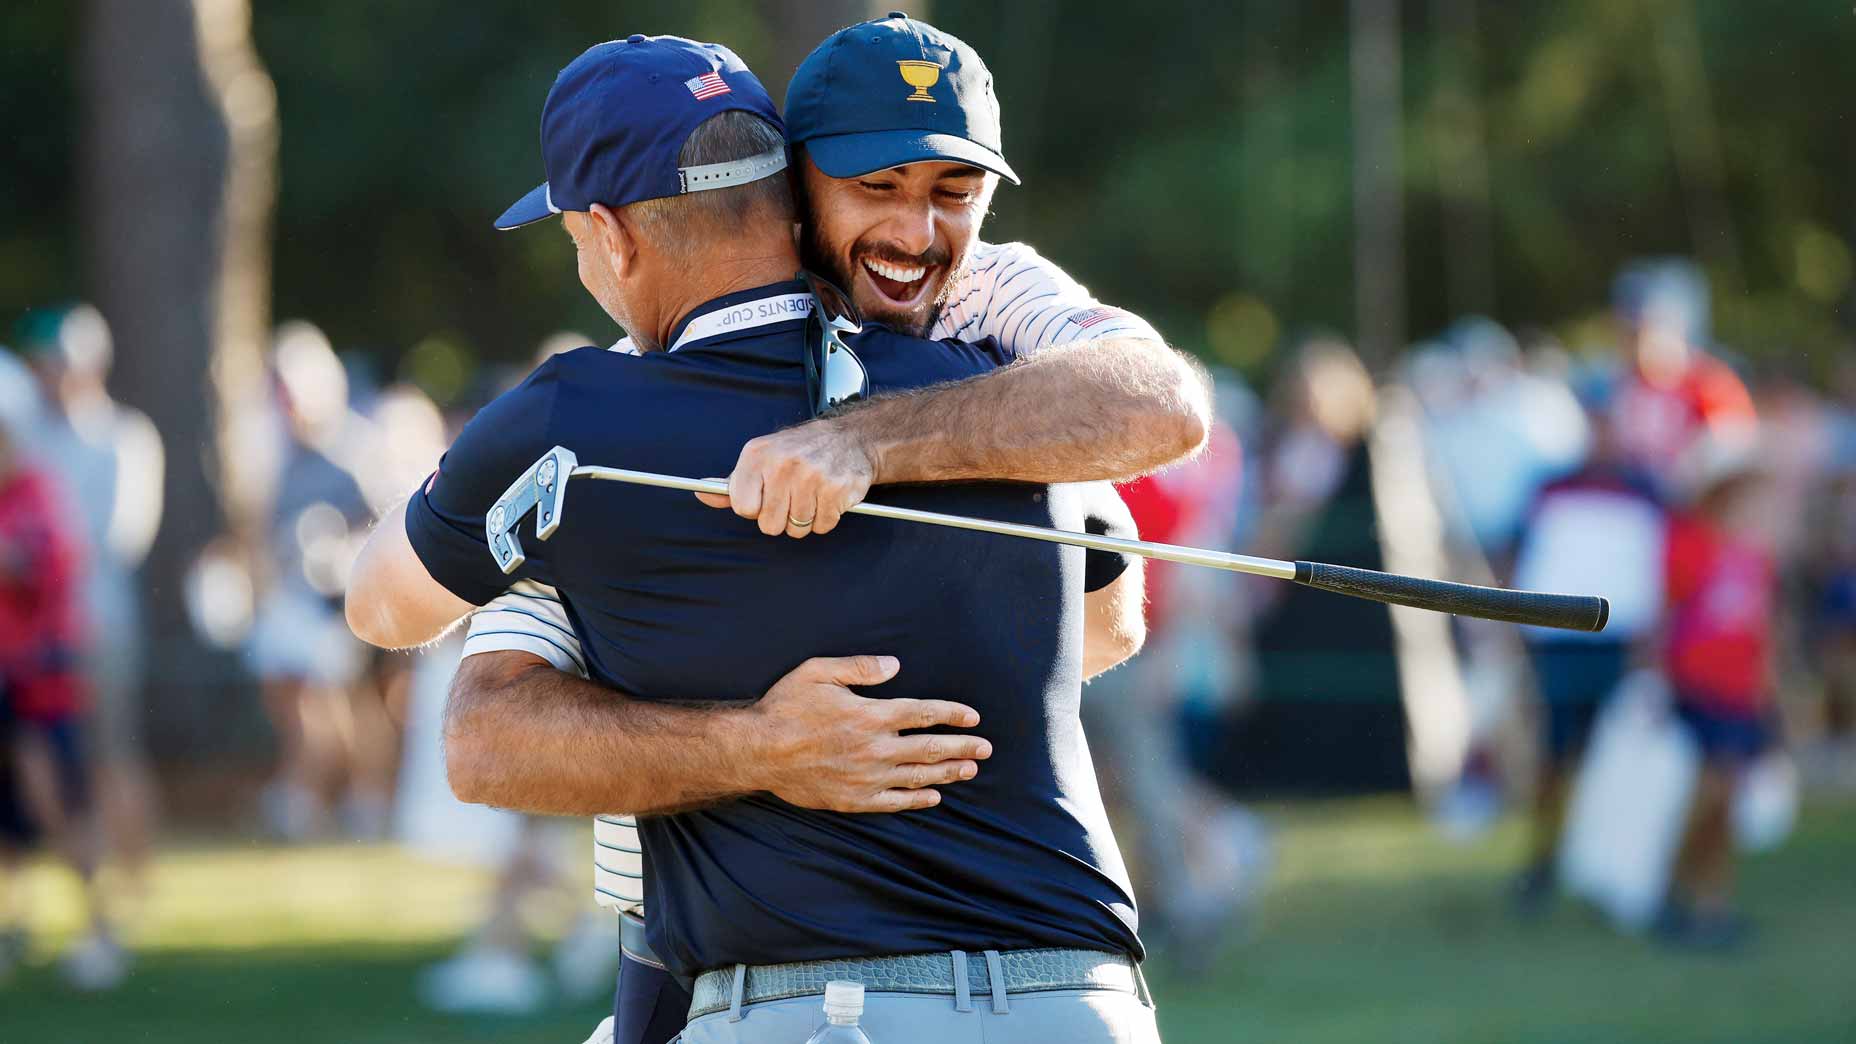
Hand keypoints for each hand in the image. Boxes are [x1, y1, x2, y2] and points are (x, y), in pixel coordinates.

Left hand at [694, 418, 875, 537]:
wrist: (850, 438)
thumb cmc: (798, 452)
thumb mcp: (761, 458)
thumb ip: (731, 484)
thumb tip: (700, 494)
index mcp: (757, 455)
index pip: (742, 507)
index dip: (755, 508)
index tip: (766, 496)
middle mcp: (782, 464)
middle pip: (769, 524)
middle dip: (781, 517)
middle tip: (793, 496)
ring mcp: (811, 477)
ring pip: (797, 529)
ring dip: (805, 519)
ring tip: (811, 494)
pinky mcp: (836, 490)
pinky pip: (822, 526)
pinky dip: (825, 518)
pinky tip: (827, 497)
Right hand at [746, 655, 991, 812]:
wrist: (757, 751)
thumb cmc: (785, 707)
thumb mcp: (818, 672)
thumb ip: (859, 667)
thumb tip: (894, 664)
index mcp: (870, 715)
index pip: (924, 713)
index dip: (952, 714)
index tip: (972, 716)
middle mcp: (875, 748)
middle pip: (930, 748)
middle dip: (962, 747)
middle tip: (985, 748)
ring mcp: (866, 777)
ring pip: (918, 776)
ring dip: (948, 773)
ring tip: (969, 769)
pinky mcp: (854, 799)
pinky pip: (895, 801)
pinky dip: (918, 799)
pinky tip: (934, 797)